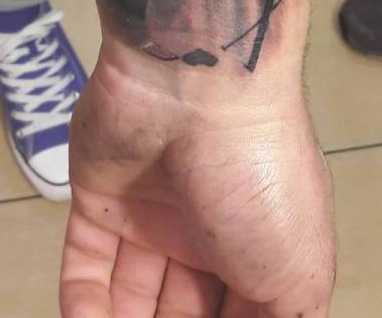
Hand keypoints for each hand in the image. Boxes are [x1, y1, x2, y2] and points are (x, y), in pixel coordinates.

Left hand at [60, 49, 335, 317]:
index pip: (238, 315)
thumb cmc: (259, 174)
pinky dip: (84, 310)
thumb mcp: (298, 273)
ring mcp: (150, 214)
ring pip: (130, 297)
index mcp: (260, 246)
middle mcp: (205, 232)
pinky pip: (86, 267)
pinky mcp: (99, 198)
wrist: (198, 86)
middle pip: (181, 311)